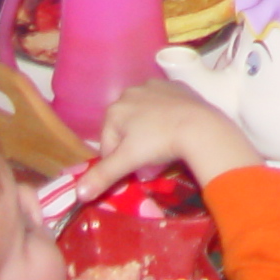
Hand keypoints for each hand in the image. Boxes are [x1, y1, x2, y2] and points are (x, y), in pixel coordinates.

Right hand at [79, 79, 259, 195]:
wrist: (200, 126)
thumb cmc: (159, 143)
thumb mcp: (128, 161)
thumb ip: (103, 176)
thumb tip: (79, 194)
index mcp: (114, 109)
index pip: (108, 144)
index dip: (119, 163)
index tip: (135, 172)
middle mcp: (131, 92)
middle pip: (125, 129)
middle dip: (134, 147)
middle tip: (151, 162)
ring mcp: (154, 86)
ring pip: (144, 116)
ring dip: (148, 132)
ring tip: (164, 147)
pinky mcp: (176, 85)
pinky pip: (164, 105)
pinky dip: (166, 117)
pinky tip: (176, 129)